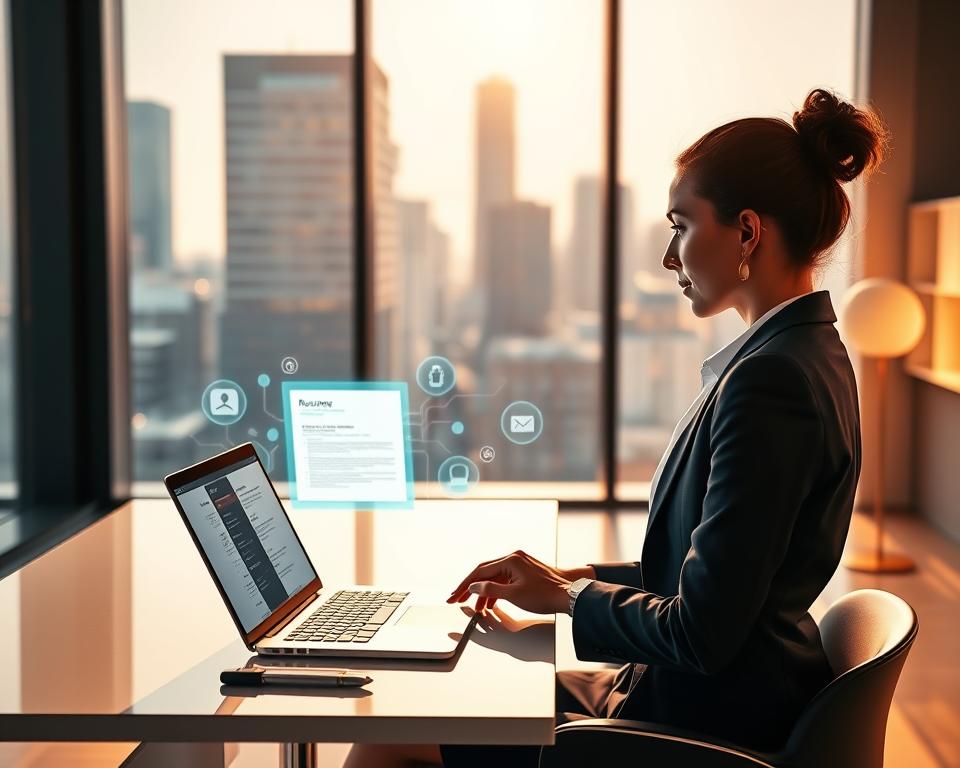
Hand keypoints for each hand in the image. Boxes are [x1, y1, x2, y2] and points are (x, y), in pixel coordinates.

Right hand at [446, 550, 572, 615]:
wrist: (568, 595)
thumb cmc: (545, 594)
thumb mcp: (513, 595)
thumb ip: (490, 590)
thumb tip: (474, 587)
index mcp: (510, 560)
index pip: (480, 571)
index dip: (465, 585)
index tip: (455, 595)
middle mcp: (514, 558)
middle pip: (485, 573)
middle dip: (471, 588)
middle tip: (457, 599)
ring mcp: (520, 565)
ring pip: (495, 578)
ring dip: (484, 592)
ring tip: (475, 607)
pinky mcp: (525, 572)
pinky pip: (504, 580)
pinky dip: (496, 591)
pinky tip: (490, 603)